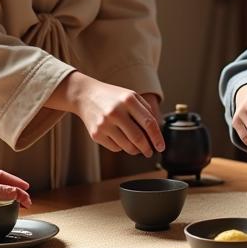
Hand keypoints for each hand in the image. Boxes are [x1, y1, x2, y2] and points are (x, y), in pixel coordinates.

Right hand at [48, 72, 164, 156]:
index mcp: (128, 100)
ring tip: (136, 147)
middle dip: (147, 148)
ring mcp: (104, 124)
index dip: (157, 138)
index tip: (161, 147)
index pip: (149, 123)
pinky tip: (120, 138)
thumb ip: (146, 110)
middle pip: (138, 138)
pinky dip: (121, 147)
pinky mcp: (96, 134)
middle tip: (150, 152)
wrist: (85, 95)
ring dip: (135, 150)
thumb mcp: (131, 96)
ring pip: (127, 146)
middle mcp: (116, 112)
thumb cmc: (112, 97)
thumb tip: (157, 132)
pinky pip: (115, 148)